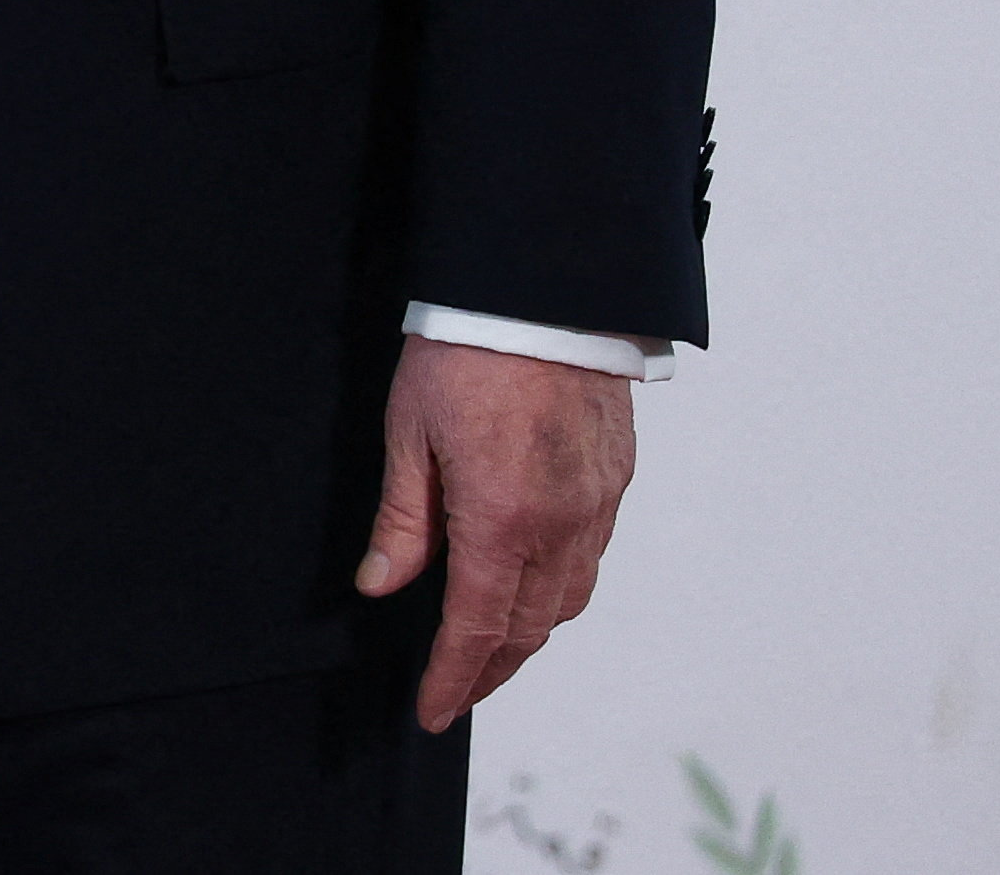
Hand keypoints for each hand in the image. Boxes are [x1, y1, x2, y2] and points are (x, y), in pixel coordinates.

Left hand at [354, 337, 638, 729]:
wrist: (543, 288)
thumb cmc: (466, 350)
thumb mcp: (409, 431)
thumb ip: (403, 518)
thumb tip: (383, 584)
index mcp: (501, 519)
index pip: (476, 628)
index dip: (453, 678)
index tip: (433, 711)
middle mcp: (560, 524)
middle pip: (528, 627)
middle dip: (490, 670)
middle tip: (458, 691)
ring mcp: (596, 504)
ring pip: (568, 599)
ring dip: (529, 633)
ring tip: (493, 648)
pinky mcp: (616, 478)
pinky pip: (591, 555)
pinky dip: (561, 587)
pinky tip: (534, 583)